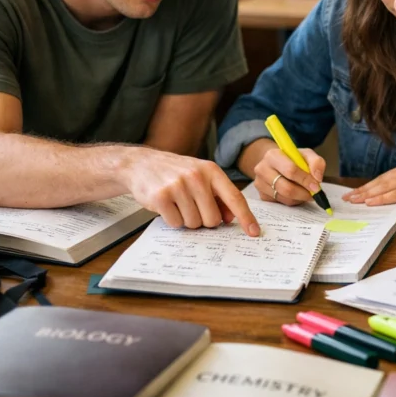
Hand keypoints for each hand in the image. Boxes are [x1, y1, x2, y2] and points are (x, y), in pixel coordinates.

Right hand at [121, 149, 258, 233]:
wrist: (141, 164)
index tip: (254, 232)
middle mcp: (197, 176)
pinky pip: (176, 223)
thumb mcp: (200, 176)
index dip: (246, 217)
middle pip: (213, 219)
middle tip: (192, 207)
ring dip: (187, 219)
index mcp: (211, 171)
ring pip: (194, 223)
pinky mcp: (161, 197)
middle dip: (204, 220)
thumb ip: (218, 195)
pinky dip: (172, 220)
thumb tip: (231, 218)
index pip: (235, 197)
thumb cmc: (175, 173)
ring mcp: (178, 186)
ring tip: (178, 203)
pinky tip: (167, 205)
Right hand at [250, 141, 326, 207]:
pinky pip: (281, 203)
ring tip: (306, 192)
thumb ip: (316, 162)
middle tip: (314, 194)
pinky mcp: (262, 196)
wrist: (276, 164)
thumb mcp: (306, 154)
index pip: (290, 170)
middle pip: (286, 188)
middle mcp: (262, 169)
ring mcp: (260, 184)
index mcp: (272, 155)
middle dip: (303, 193)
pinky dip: (293, 201)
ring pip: (284, 198)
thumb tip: (317, 178)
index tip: (316, 187)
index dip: (305, 180)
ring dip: (300, 198)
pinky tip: (297, 194)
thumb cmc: (293, 159)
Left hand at [343, 160, 395, 205]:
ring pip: (385, 187)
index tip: (356, 192)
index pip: (385, 177)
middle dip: (362, 190)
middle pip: (381, 181)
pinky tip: (371, 202)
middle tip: (347, 198)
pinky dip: (382, 198)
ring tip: (353, 201)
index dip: (369, 185)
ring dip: (367, 194)